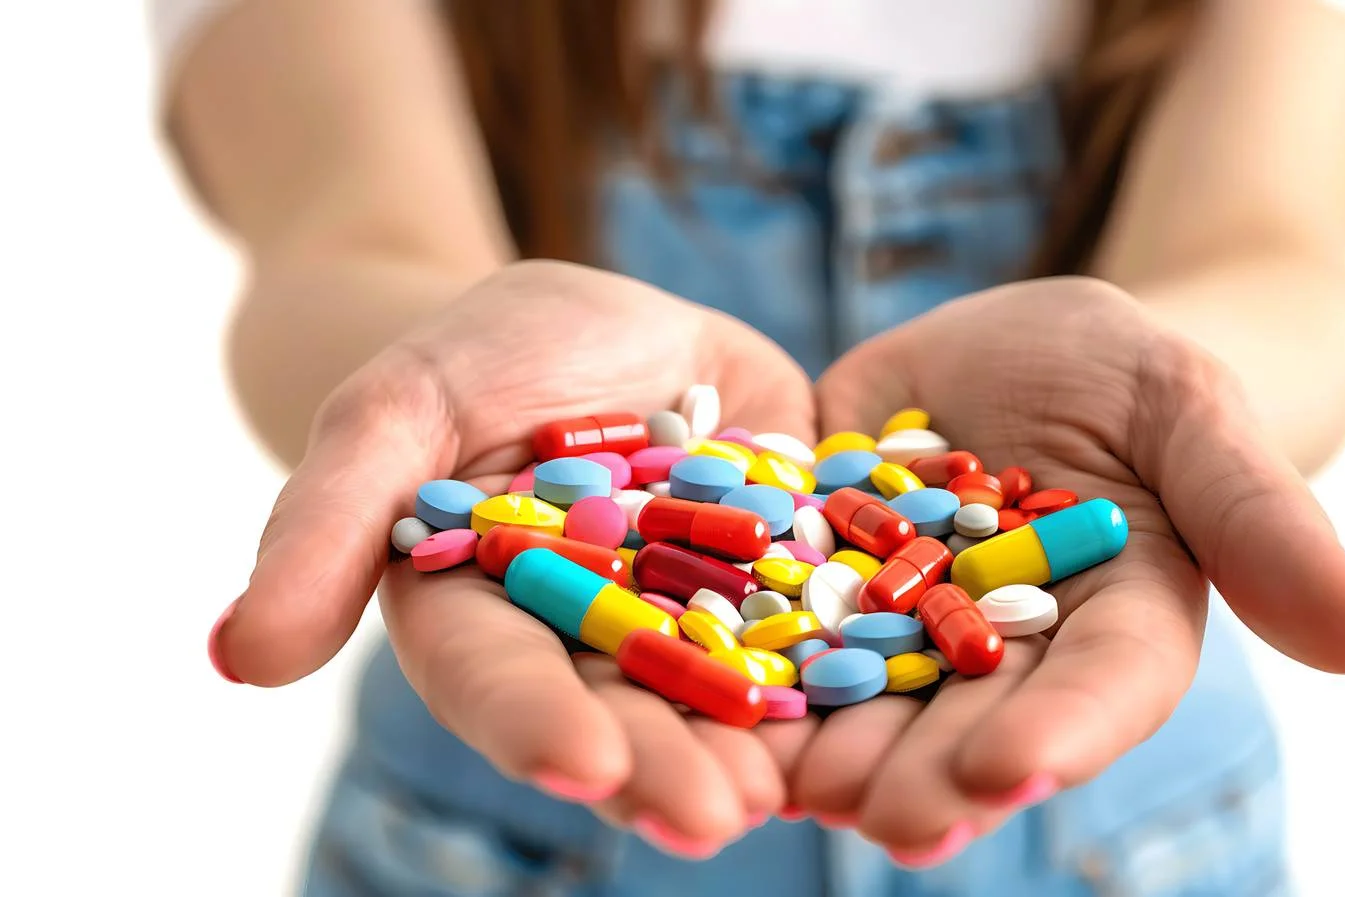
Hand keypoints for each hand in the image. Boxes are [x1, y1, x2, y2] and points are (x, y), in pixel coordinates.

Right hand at [209, 261, 819, 851]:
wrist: (603, 323)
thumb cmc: (476, 357)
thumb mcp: (394, 410)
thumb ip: (325, 524)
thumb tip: (236, 660)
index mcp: (493, 618)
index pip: (504, 681)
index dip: (537, 723)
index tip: (580, 761)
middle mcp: (599, 642)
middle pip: (629, 708)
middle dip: (667, 763)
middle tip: (712, 816)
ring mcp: (701, 615)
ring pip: (729, 691)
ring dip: (761, 745)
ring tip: (794, 791)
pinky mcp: (790, 573)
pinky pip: (825, 620)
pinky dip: (847, 660)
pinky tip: (880, 698)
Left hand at [797, 277, 1344, 860]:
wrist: (1019, 350)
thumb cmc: (1131, 377)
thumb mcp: (1194, 414)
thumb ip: (1266, 525)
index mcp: (1115, 623)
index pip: (1104, 688)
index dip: (1064, 732)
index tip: (1015, 770)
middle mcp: (1007, 651)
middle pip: (976, 719)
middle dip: (933, 771)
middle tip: (888, 818)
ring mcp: (905, 623)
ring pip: (869, 697)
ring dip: (830, 751)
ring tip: (788, 789)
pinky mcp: (819, 576)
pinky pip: (778, 622)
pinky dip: (746, 662)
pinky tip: (706, 698)